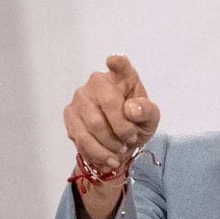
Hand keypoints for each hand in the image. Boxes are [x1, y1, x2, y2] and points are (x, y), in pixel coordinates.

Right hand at [63, 55, 161, 218]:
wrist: (118, 144)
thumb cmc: (135, 123)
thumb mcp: (150, 119)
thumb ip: (147, 111)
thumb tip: (130, 109)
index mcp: (123, 77)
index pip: (120, 66)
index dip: (118, 63)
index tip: (114, 61)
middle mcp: (98, 81)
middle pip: (109, 104)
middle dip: (123, 129)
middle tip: (130, 139)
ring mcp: (80, 97)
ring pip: (94, 125)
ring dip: (111, 144)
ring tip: (120, 149)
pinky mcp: (69, 114)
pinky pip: (82, 138)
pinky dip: (99, 153)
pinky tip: (109, 158)